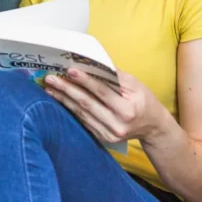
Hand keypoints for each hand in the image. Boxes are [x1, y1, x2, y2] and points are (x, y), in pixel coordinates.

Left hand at [45, 68, 163, 144]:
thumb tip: (92, 63)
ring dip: (63, 99)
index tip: (69, 70)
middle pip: (87, 103)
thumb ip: (115, 75)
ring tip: (49, 88)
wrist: (152, 127)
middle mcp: (117, 124)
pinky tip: (60, 99)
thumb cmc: (144, 100)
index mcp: (127, 109)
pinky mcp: (103, 138)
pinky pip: (83, 121)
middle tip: (49, 78)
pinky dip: (71, 109)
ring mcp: (109, 134)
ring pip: (81, 113)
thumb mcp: (136, 84)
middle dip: (66, 89)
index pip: (102, 92)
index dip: (85, 80)